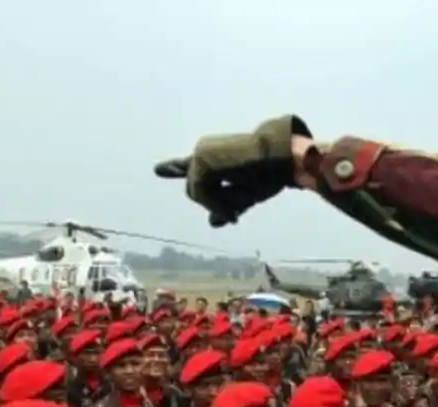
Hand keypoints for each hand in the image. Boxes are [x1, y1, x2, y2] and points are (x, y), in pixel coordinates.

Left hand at [154, 115, 312, 226]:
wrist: (280, 158)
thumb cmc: (268, 174)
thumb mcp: (243, 195)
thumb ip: (224, 207)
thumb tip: (211, 223)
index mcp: (211, 156)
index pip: (186, 165)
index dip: (173, 168)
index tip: (158, 170)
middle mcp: (202, 152)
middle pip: (195, 191)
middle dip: (213, 203)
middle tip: (235, 210)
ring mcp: (200, 156)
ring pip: (196, 193)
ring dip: (216, 203)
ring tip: (240, 199)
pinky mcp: (202, 162)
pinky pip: (200, 193)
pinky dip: (215, 203)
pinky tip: (232, 203)